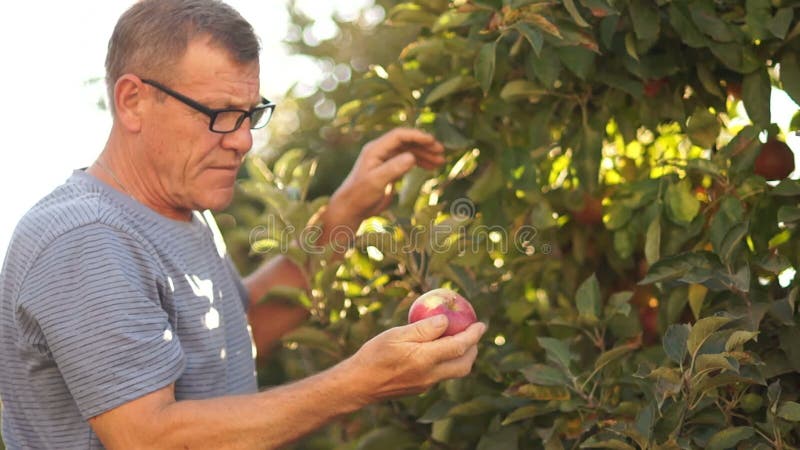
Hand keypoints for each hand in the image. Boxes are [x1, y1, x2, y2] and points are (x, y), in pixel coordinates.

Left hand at [327, 128, 444, 229]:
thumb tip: (412, 157)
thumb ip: (394, 168)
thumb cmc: (360, 195)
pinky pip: (407, 161)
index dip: (417, 136)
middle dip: (424, 145)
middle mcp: (381, 151)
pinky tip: (430, 167)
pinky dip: (419, 163)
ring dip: (424, 154)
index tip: (433, 142)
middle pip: (406, 142)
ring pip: (409, 151)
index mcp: (375, 149)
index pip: (399, 135)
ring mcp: (385, 160)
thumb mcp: (376, 181)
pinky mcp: (389, 170)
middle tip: (441, 152)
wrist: (351, 209)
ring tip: (440, 161)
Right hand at [344, 315, 486, 403]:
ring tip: (459, 340)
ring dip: (462, 357)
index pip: (459, 346)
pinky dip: (448, 362)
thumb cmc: (374, 354)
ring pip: (454, 372)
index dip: (473, 334)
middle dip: (473, 349)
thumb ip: (423, 329)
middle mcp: (430, 375)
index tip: (481, 324)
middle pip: (464, 365)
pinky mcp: (420, 389)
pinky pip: (441, 375)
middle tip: (473, 332)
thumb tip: (445, 321)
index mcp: (425, 359)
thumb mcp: (396, 334)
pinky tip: (438, 350)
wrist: (358, 384)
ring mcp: (426, 384)